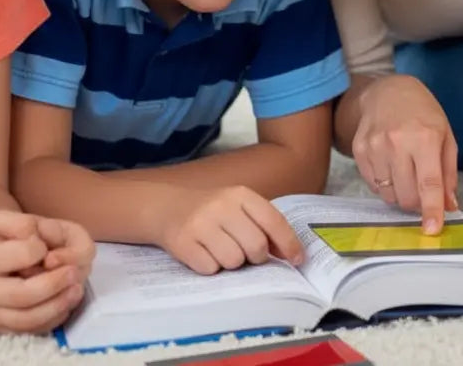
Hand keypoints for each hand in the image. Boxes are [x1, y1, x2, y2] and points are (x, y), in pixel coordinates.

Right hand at [0, 210, 84, 333]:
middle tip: (74, 272)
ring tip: (76, 289)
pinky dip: (52, 319)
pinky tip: (65, 303)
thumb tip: (39, 238)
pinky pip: (28, 331)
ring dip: (58, 305)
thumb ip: (21, 222)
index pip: (21, 255)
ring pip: (28, 320)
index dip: (39, 248)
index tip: (44, 246)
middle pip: (24, 295)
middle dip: (55, 284)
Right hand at [157, 186, 303, 275]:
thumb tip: (291, 253)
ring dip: (231, 263)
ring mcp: (200, 224)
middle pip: (256, 246)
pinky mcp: (183, 242)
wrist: (165, 207)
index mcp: (240, 194)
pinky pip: (210, 268)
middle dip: (256, 257)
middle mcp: (221, 206)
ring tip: (220, 249)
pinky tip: (203, 253)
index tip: (298, 260)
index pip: (273, 221)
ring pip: (234, 261)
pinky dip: (210, 266)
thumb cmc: (211, 211)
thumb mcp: (238, 207)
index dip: (289, 244)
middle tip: (245, 252)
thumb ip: (264, 224)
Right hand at [352, 74, 458, 233]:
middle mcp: (397, 142)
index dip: (431, 209)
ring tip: (406, 173)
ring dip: (401, 194)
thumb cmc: (422, 113)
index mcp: (425, 138)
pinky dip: (385, 185)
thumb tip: (449, 206)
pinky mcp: (359, 150)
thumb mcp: (445, 136)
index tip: (432, 229)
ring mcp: (375, 146)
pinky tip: (391, 166)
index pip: (429, 183)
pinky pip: (373, 185)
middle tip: (422, 190)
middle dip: (418, 203)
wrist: (387, 90)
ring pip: (389, 194)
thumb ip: (448, 173)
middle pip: (407, 195)